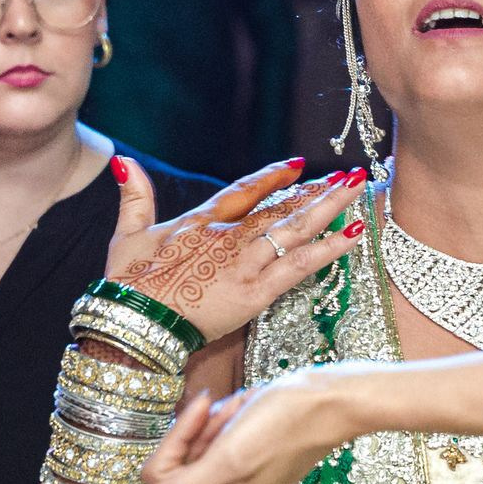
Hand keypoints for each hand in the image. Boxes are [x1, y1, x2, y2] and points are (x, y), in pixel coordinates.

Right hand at [106, 157, 368, 345]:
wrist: (135, 322)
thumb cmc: (127, 284)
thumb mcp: (128, 235)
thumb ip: (134, 196)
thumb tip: (124, 161)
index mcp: (201, 222)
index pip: (245, 191)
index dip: (272, 177)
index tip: (297, 164)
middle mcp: (229, 237)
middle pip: (280, 208)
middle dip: (316, 191)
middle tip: (348, 175)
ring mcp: (245, 263)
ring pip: (295, 229)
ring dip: (330, 207)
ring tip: (358, 188)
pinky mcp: (256, 292)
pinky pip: (299, 266)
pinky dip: (328, 249)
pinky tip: (353, 234)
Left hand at [131, 369, 364, 483]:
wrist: (329, 400)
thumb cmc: (286, 425)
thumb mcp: (228, 457)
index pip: (162, 477)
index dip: (178, 440)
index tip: (206, 413)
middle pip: (177, 462)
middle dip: (202, 430)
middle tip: (236, 416)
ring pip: (194, 444)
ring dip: (217, 421)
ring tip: (247, 413)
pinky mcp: (243, 463)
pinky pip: (213, 437)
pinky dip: (227, 418)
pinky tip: (249, 410)